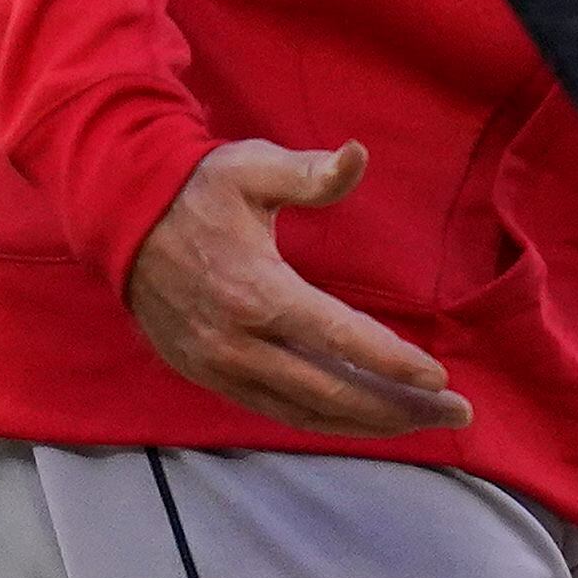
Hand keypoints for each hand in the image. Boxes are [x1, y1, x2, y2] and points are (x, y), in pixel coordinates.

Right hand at [123, 140, 472, 437]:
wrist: (122, 220)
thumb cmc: (198, 190)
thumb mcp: (252, 169)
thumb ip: (310, 173)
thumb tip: (358, 155)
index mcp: (258, 292)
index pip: (339, 339)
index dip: (392, 362)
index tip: (439, 378)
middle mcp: (239, 343)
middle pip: (332, 392)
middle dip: (398, 407)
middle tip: (455, 413)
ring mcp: (220, 367)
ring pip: (305, 412)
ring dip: (367, 423)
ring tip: (421, 422)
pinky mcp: (208, 376)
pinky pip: (275, 411)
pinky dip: (323, 419)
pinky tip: (360, 418)